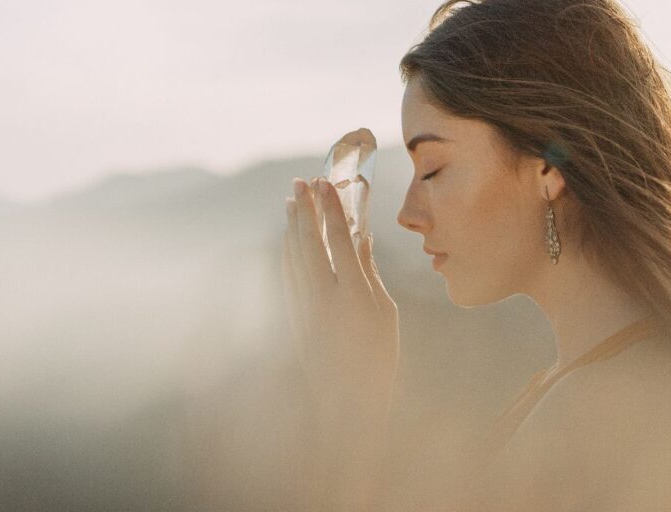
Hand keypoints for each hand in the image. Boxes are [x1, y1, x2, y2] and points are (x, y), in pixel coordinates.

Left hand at [281, 177, 399, 428]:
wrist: (346, 400)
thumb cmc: (377, 356)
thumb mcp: (384, 312)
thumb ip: (369, 272)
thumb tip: (362, 239)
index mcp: (353, 295)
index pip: (339, 240)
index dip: (331, 209)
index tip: (326, 183)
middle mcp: (323, 298)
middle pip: (309, 242)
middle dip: (305, 208)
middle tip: (301, 181)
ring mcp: (304, 308)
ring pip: (292, 255)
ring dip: (291, 226)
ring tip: (291, 200)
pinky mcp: (293, 317)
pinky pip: (286, 274)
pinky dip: (286, 251)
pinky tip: (287, 237)